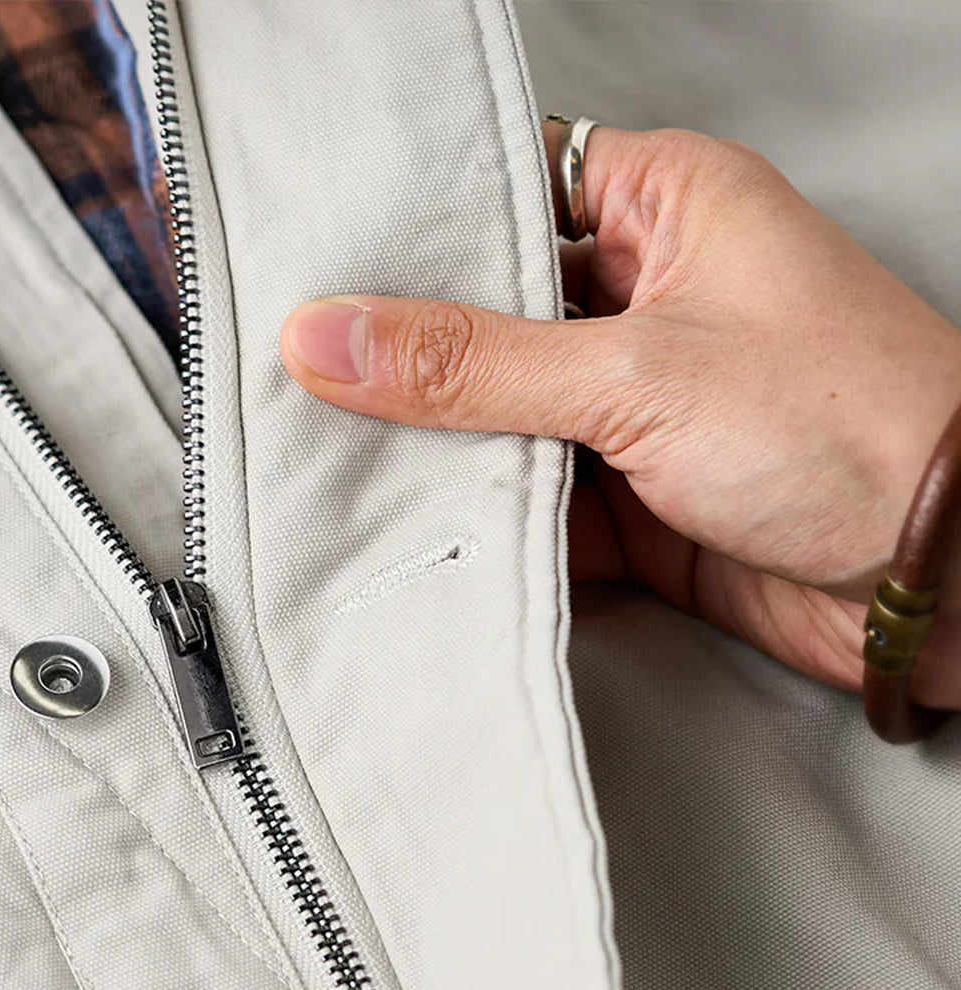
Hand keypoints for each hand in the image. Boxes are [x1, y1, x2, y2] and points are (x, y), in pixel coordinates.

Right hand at [279, 125, 960, 708]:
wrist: (935, 578)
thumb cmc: (851, 426)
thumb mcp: (636, 374)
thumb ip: (474, 365)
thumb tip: (335, 337)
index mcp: (670, 209)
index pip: (516, 191)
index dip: (423, 228)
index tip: (326, 266)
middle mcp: (654, 300)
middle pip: (498, 316)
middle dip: (417, 359)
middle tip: (312, 379)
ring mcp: (645, 407)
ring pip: (510, 419)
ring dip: (448, 452)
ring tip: (343, 459)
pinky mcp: (642, 503)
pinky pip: (539, 506)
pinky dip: (489, 525)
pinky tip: (421, 530)